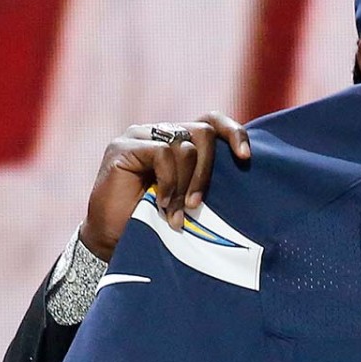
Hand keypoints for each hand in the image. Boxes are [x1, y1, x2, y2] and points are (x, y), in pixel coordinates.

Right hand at [79, 113, 249, 261]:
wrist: (115, 240)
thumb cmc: (157, 221)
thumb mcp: (191, 196)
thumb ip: (206, 176)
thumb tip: (243, 164)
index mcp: (180, 140)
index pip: (212, 121)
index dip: (233, 133)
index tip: (245, 157)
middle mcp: (161, 131)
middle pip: (203, 132)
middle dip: (206, 171)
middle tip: (197, 204)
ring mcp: (140, 135)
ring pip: (184, 146)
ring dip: (185, 184)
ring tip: (176, 212)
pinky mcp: (123, 146)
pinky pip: (161, 153)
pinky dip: (167, 181)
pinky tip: (160, 202)